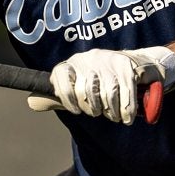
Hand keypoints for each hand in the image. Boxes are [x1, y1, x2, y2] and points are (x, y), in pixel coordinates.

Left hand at [28, 47, 174, 123]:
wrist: (141, 65)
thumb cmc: (106, 82)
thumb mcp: (82, 85)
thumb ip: (61, 95)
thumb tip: (33, 103)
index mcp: (74, 63)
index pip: (60, 78)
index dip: (68, 99)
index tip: (77, 110)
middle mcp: (88, 58)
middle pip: (85, 92)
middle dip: (95, 109)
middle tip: (102, 113)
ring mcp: (108, 60)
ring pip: (106, 95)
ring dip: (112, 112)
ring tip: (116, 115)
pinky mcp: (126, 66)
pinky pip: (124, 94)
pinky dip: (126, 110)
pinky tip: (127, 117)